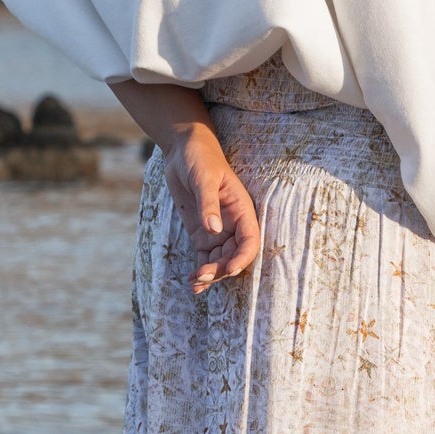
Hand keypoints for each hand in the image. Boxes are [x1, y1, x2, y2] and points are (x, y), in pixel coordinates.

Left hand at [163, 122, 260, 293]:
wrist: (184, 150)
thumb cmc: (200, 158)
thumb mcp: (203, 177)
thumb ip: (208, 203)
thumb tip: (213, 230)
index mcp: (242, 209)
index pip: (250, 240)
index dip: (243, 257)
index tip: (229, 268)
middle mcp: (232, 224)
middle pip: (234, 255)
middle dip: (221, 270)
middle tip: (201, 276)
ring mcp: (216, 230)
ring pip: (219, 260)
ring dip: (210, 275)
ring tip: (194, 283)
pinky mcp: (201, 233)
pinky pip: (205, 257)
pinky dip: (200, 271)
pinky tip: (192, 283)